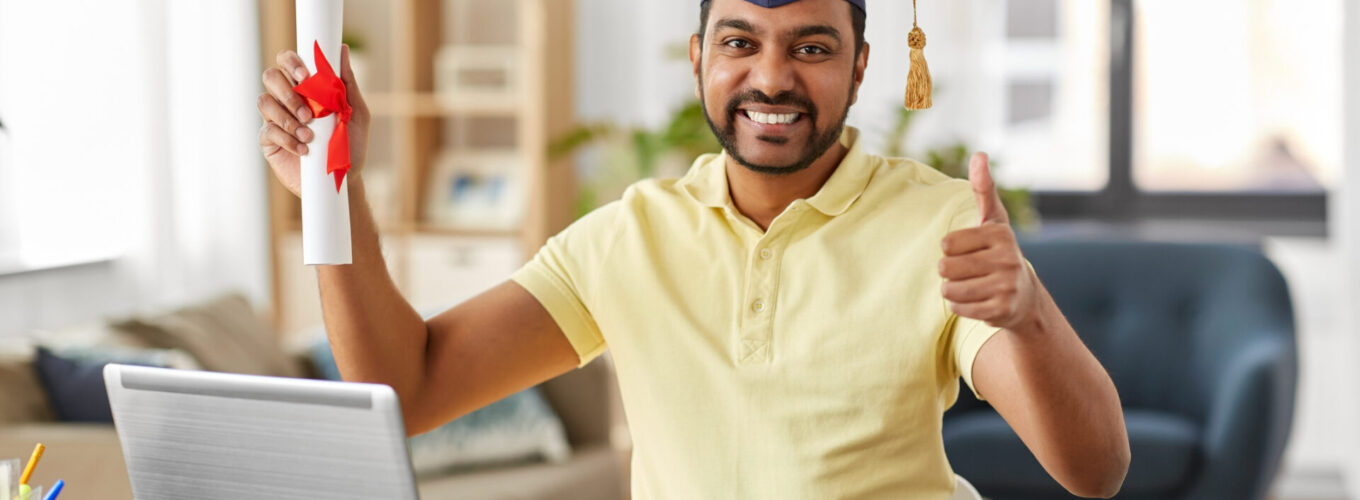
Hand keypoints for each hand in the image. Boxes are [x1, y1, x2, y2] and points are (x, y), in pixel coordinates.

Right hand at [257, 45, 370, 196]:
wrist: (342, 179)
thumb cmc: (350, 144)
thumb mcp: (356, 113)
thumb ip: (347, 82)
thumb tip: (341, 49)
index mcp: (306, 87)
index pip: (288, 61)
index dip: (291, 62)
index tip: (305, 75)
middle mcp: (287, 98)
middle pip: (270, 76)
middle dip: (288, 93)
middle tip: (309, 113)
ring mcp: (275, 118)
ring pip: (264, 102)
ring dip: (287, 118)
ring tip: (309, 136)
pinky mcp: (269, 140)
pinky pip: (268, 130)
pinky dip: (287, 139)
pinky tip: (304, 150)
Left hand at [938, 153, 1037, 329]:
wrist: (1025, 297)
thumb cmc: (1000, 252)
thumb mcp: (993, 220)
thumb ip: (984, 189)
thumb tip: (979, 154)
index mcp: (1000, 234)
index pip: (946, 244)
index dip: (950, 250)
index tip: (970, 252)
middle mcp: (1007, 259)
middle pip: (945, 268)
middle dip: (949, 272)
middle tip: (969, 272)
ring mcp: (1006, 286)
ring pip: (949, 290)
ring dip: (952, 291)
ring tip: (972, 286)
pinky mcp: (1001, 309)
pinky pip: (959, 309)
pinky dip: (960, 307)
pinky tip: (977, 301)